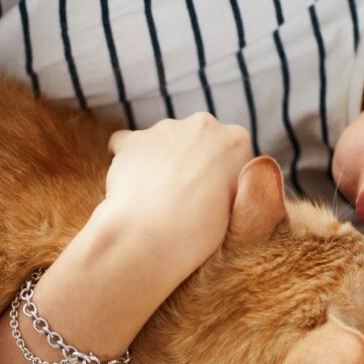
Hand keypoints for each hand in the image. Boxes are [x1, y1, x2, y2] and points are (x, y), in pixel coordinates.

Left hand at [106, 113, 251, 276]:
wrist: (150, 239)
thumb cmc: (198, 234)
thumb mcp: (235, 209)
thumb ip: (233, 185)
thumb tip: (222, 180)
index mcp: (237, 141)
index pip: (230, 153)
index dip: (220, 177)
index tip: (212, 200)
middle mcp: (203, 125)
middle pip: (197, 141)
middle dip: (190, 163)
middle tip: (184, 201)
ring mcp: (165, 129)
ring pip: (163, 143)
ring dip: (161, 164)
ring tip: (156, 201)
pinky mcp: (132, 140)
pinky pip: (127, 145)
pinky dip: (128, 162)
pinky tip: (131, 188)